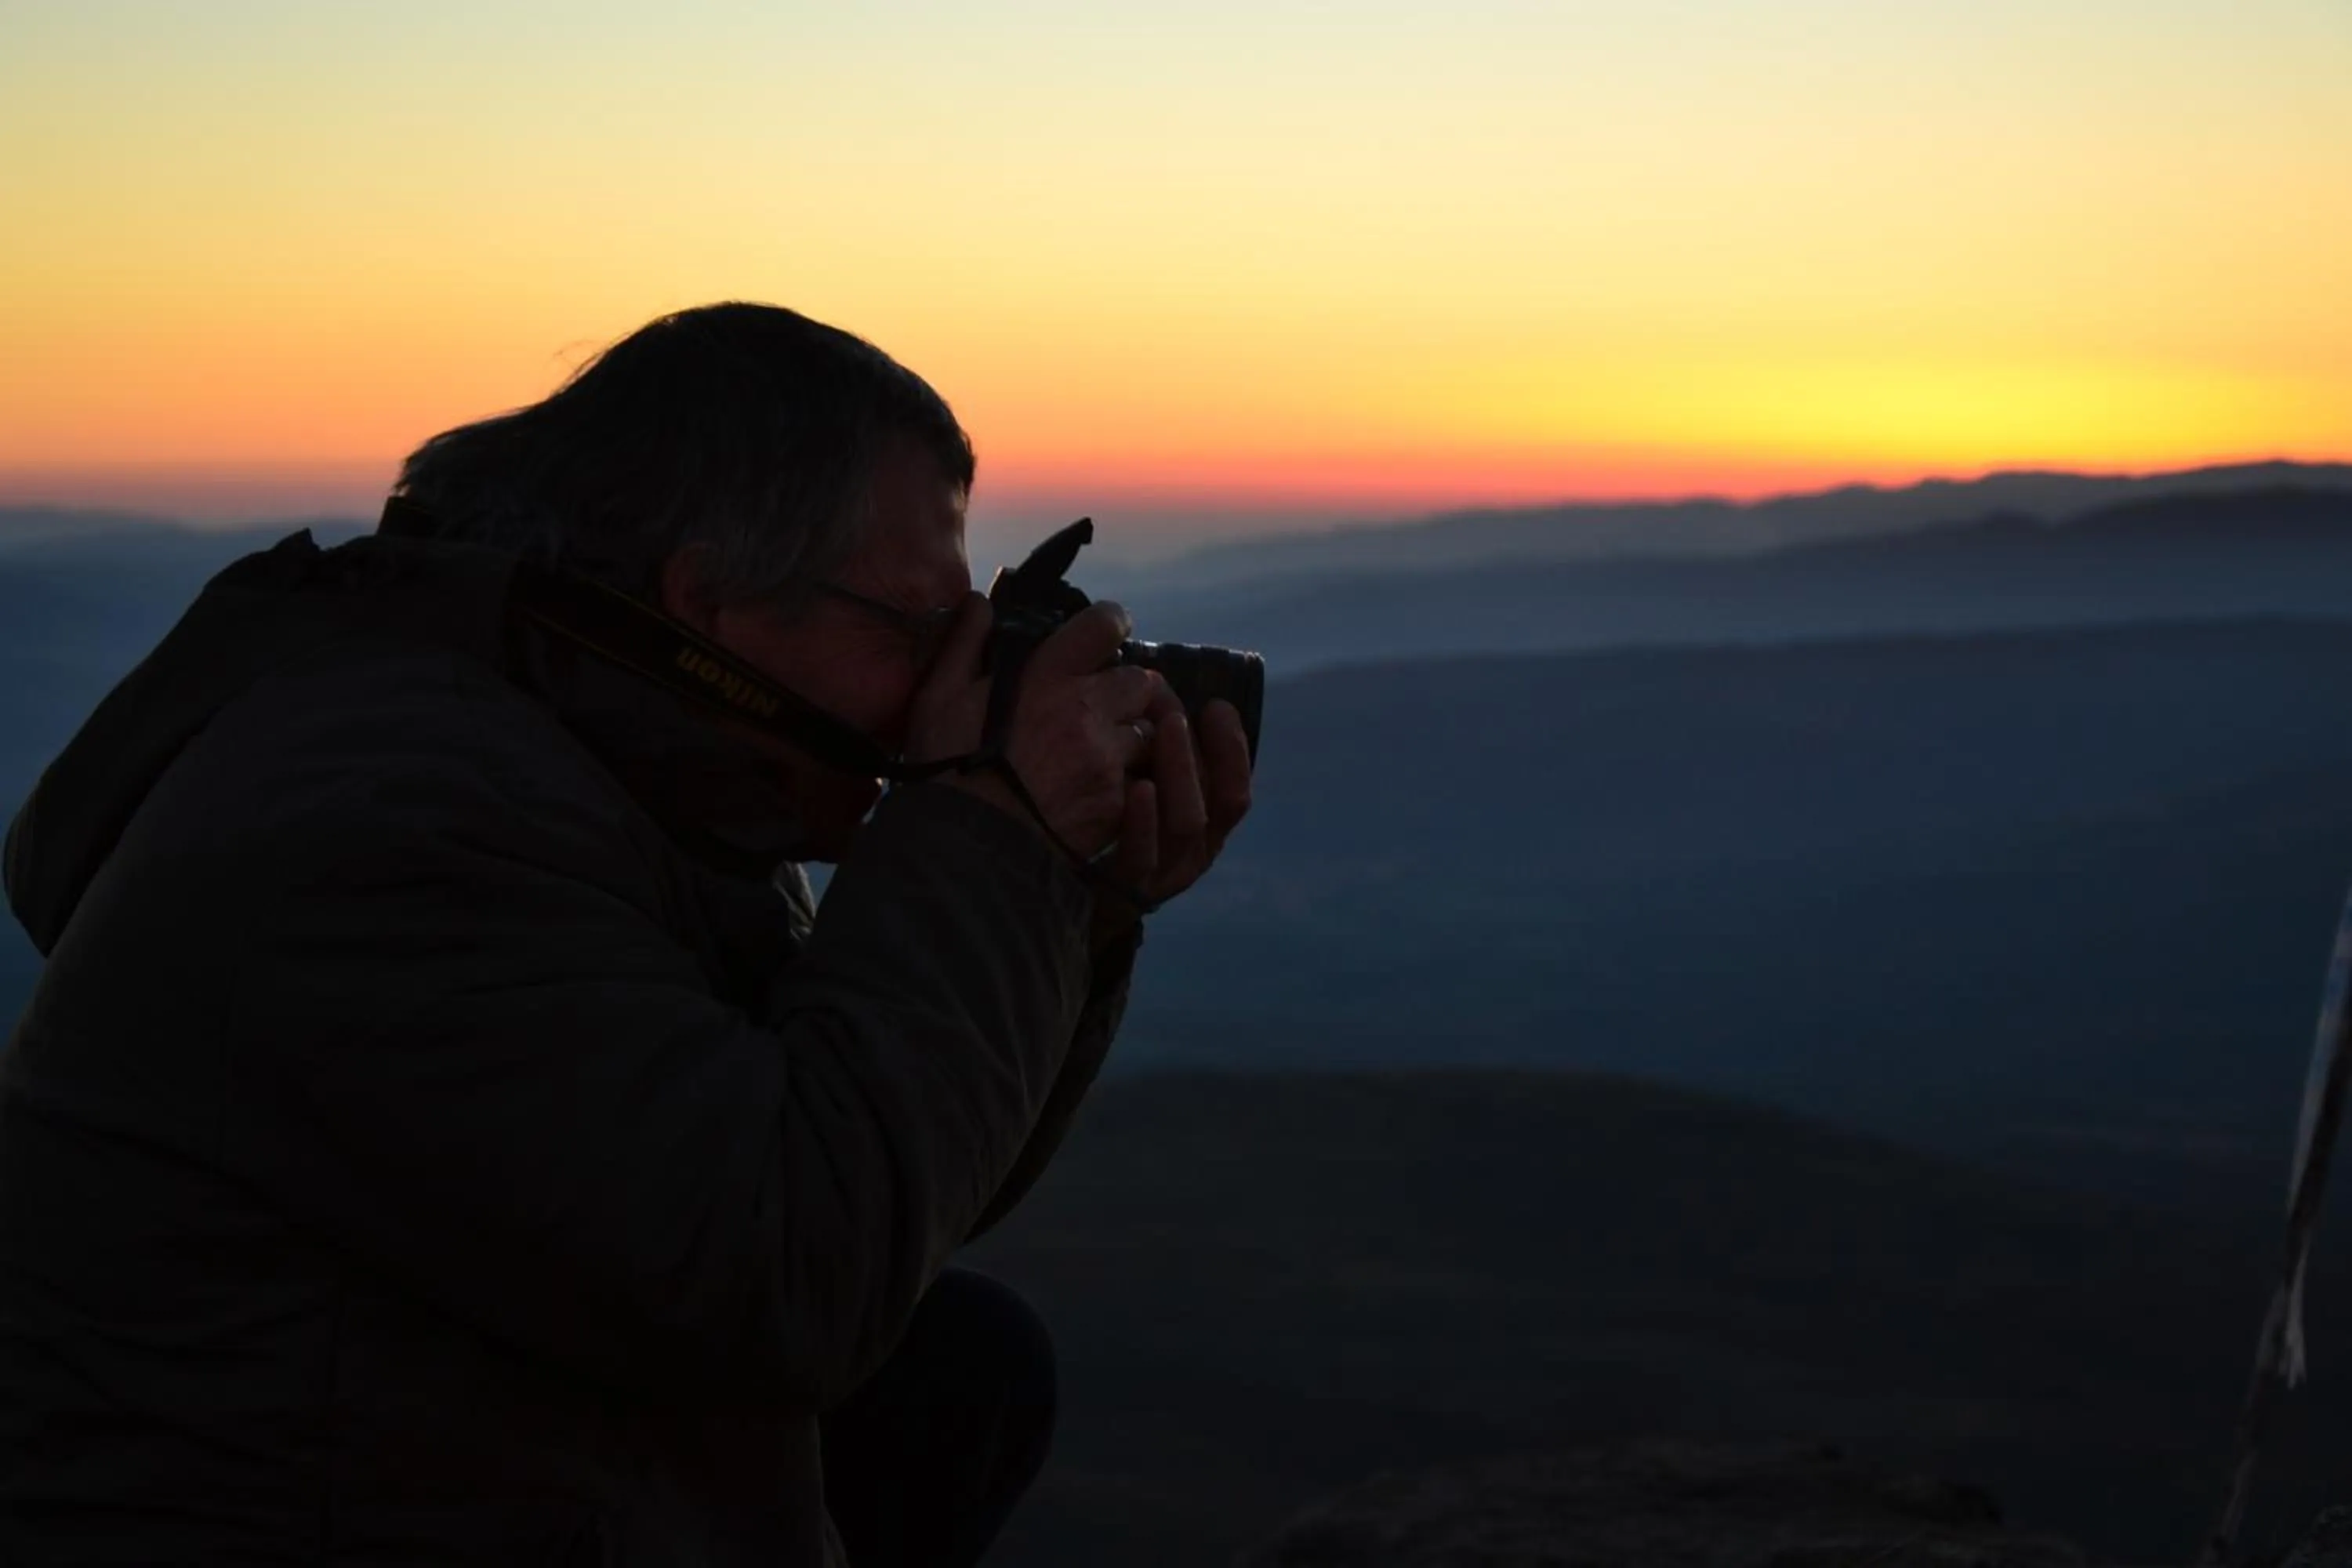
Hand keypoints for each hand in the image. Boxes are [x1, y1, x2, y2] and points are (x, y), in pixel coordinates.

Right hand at [903, 592, 1163, 861]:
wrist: (965, 850)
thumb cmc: (944, 770)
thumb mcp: (938, 698)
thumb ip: (964, 643)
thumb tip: (980, 603)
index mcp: (1048, 676)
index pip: (1106, 625)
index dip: (1111, 624)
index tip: (1107, 634)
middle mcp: (1088, 710)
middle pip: (1140, 682)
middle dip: (1125, 690)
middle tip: (1102, 705)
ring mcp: (1107, 759)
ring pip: (1148, 734)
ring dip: (1130, 738)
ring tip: (1101, 753)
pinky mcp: (1117, 802)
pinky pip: (1141, 780)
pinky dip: (1128, 782)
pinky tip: (1097, 792)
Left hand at [1090, 692, 1253, 943]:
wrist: (1052, 885)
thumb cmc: (1095, 822)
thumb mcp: (1132, 786)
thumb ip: (1155, 748)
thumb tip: (1159, 690)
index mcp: (1201, 828)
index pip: (1234, 789)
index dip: (1233, 749)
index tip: (1216, 707)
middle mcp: (1190, 853)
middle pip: (1218, 804)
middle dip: (1203, 754)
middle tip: (1176, 714)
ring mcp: (1159, 874)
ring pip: (1188, 826)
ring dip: (1181, 774)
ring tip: (1161, 731)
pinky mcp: (1121, 889)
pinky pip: (1143, 857)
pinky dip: (1144, 822)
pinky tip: (1136, 788)